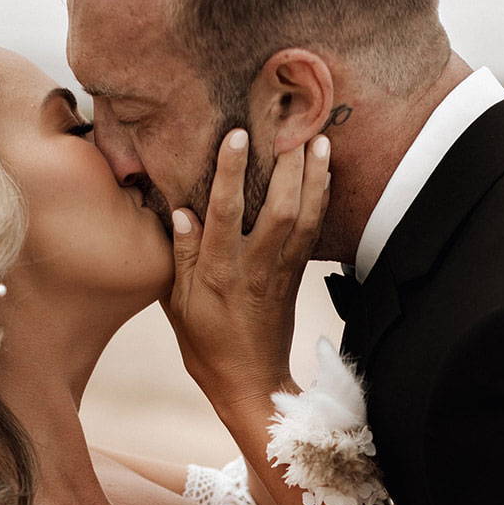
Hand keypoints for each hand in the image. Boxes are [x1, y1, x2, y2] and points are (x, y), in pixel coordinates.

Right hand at [165, 131, 330, 415]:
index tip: (237, 135)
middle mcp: (254, 267)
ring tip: (319, 138)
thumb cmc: (204, 343)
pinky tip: (326, 172)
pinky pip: (314, 232)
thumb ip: (182, 255)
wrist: (248, 381)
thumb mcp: (177, 303)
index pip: (225, 213)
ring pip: (304, 217)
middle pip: (280, 209)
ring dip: (314, 176)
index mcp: (218, 272)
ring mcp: (280, 271)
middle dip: (288, 164)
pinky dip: (322, 199)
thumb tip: (180, 209)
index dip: (231, 173)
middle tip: (293, 123)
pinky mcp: (296, 276)